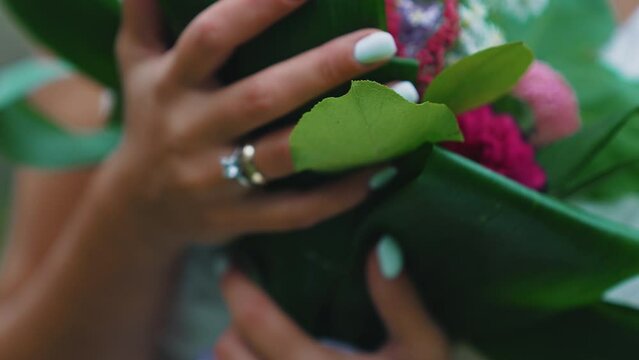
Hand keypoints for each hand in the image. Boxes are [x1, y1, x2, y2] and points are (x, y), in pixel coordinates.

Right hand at [105, 0, 400, 247]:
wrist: (137, 209)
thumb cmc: (150, 117)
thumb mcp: (136, 60)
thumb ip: (143, 8)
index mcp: (170, 84)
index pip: (213, 36)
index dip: (260, 6)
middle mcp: (191, 131)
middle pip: (262, 97)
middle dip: (323, 69)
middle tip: (381, 43)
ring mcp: (216, 181)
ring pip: (287, 155)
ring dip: (347, 130)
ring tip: (403, 102)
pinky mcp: (237, 219)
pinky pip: (295, 211)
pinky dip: (340, 194)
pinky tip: (382, 169)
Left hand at [216, 249, 448, 359]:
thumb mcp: (425, 352)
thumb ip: (402, 305)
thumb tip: (380, 249)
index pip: (254, 321)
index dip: (237, 286)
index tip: (233, 264)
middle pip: (227, 349)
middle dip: (234, 320)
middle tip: (254, 302)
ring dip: (238, 350)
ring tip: (261, 336)